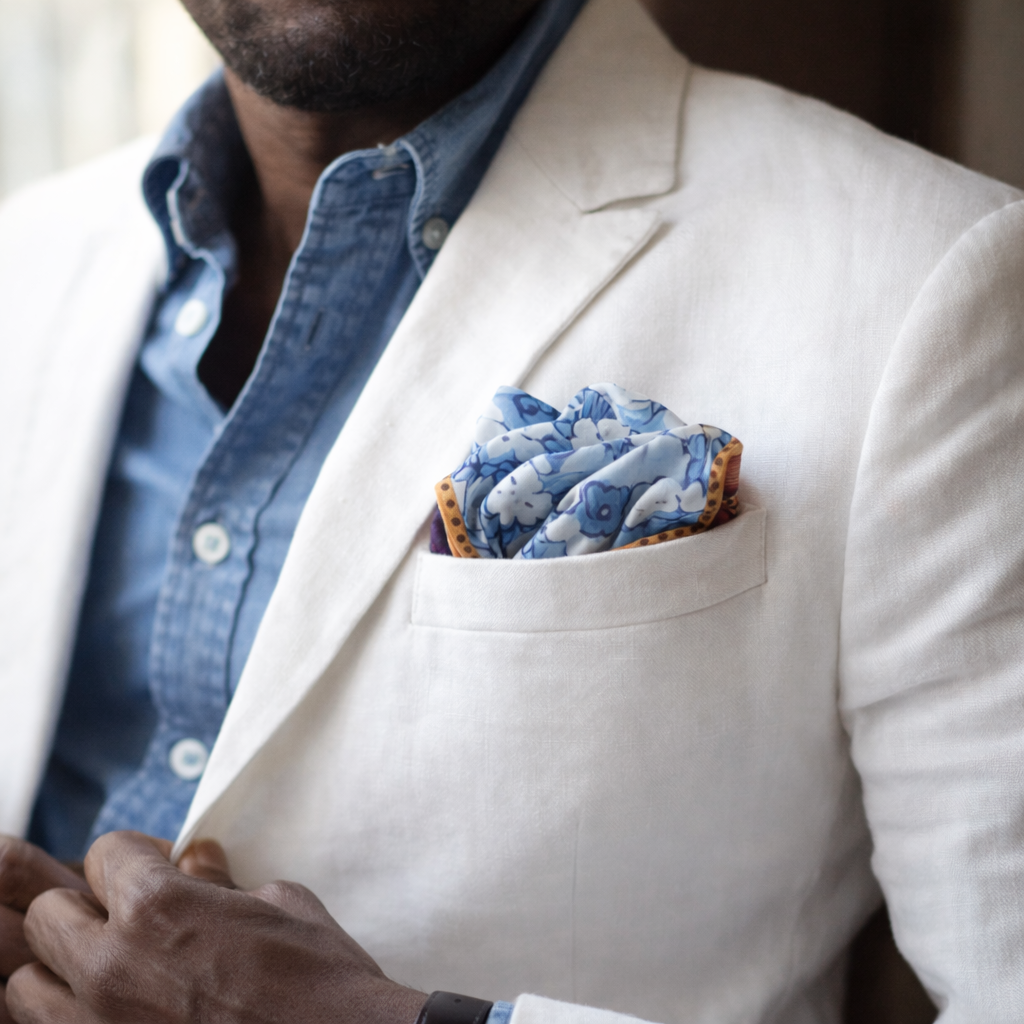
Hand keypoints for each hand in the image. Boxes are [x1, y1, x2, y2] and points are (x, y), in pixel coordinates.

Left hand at [6, 831, 426, 1023]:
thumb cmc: (319, 982)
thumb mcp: (282, 907)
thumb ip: (224, 881)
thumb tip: (199, 861)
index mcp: (160, 907)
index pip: (105, 853)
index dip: (135, 859)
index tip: (156, 872)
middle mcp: (112, 965)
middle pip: (49, 914)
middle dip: (86, 911)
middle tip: (126, 925)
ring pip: (24, 986)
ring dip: (61, 975)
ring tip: (109, 981)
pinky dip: (68, 1020)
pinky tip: (114, 1017)